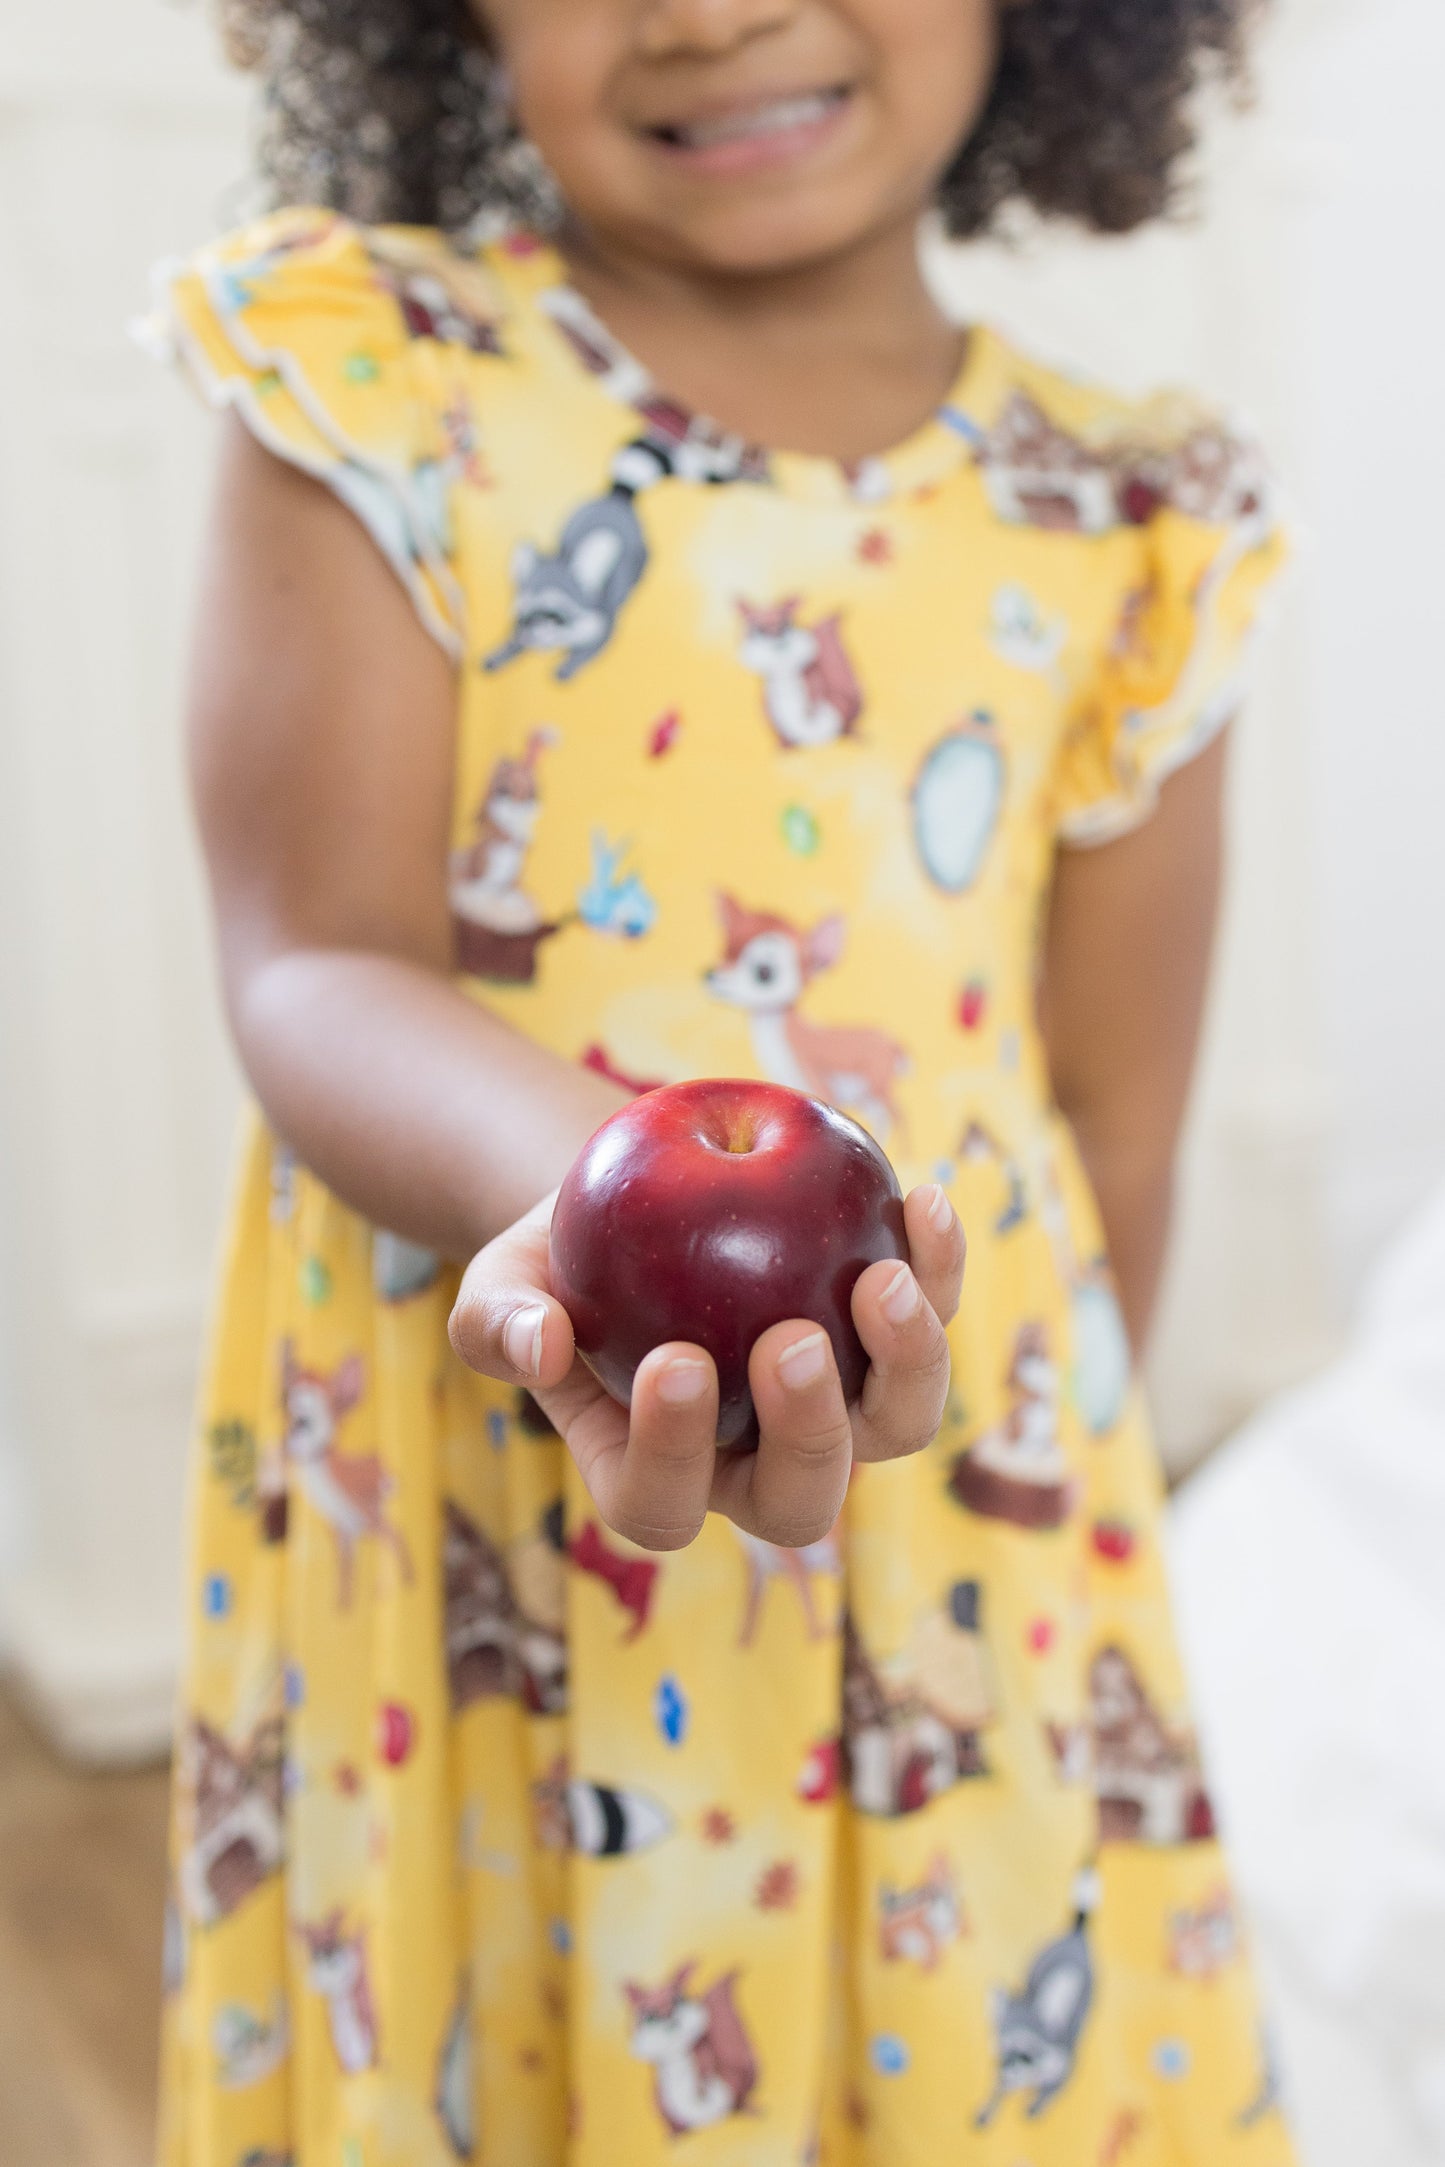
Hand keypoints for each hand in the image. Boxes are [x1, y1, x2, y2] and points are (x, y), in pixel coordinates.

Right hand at [448, 1183, 964, 1553]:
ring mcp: (835, 1408)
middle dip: (807, 1433)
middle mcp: (755, 1463)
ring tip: (882, 1278)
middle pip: (800, 1499)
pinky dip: (940, 1267)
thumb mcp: (503, 1281)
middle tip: (792, 1341)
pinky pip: (932, 1319)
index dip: (674, 1452)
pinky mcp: (887, 1337)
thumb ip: (499, 1321)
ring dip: (905, 1364)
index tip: (673, 1360)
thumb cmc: (560, 1261)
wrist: (636, 1205)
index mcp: (655, 1473)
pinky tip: (925, 1200)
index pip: (664, 1501)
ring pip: (894, 1428)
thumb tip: (537, 1347)